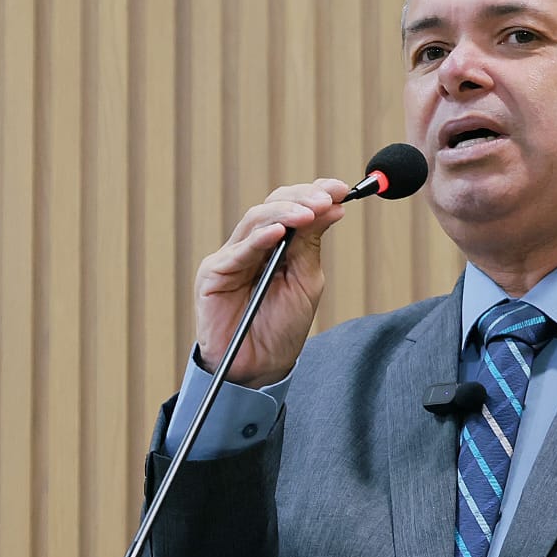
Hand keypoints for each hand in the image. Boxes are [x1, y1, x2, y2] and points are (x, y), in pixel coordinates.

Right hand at [193, 179, 350, 387]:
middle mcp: (252, 244)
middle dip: (303, 198)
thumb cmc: (281, 328)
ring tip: (310, 212)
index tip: (342, 189)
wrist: (259, 367)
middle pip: (274, 205)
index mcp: (277, 244)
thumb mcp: (306, 281)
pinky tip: (280, 233)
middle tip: (327, 198)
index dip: (315, 193)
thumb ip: (312, 244)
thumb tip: (333, 207)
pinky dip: (259, 238)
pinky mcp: (214, 274)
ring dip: (286, 212)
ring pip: (256, 219)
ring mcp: (232, 256)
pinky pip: (238, 250)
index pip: (293, 206)